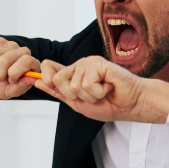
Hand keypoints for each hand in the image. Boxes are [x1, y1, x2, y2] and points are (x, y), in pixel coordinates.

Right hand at [0, 37, 40, 99]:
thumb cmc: (7, 85)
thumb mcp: (13, 91)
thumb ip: (22, 86)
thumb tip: (31, 79)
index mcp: (32, 64)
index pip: (26, 61)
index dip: (15, 73)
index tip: (11, 80)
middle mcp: (23, 51)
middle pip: (4, 60)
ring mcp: (10, 44)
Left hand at [34, 56, 168, 123]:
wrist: (131, 105)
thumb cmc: (109, 104)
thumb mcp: (77, 102)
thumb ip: (58, 92)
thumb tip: (36, 82)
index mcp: (72, 73)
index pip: (47, 68)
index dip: (44, 78)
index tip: (55, 87)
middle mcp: (78, 65)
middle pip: (57, 80)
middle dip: (73, 95)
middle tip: (91, 95)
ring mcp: (88, 62)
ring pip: (73, 85)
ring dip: (90, 96)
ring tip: (102, 91)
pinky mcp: (98, 63)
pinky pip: (87, 84)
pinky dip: (98, 92)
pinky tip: (108, 87)